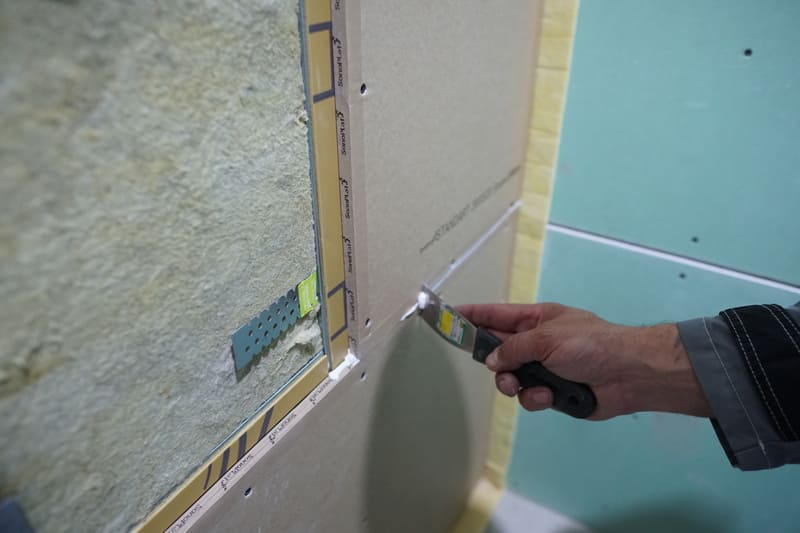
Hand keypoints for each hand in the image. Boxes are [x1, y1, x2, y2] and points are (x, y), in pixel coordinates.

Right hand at [458, 303, 711, 419]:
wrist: (629, 375)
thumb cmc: (590, 345)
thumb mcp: (548, 338)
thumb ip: (514, 348)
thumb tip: (492, 362)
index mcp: (536, 319)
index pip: (495, 314)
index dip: (472, 315)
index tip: (448, 316)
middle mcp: (536, 342)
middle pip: (499, 350)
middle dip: (493, 361)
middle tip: (494, 367)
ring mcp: (544, 368)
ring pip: (510, 378)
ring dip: (513, 384)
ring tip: (522, 386)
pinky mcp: (552, 393)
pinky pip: (528, 397)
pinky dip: (535, 398)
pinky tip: (548, 398)